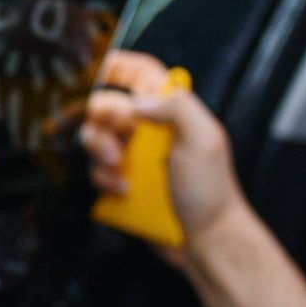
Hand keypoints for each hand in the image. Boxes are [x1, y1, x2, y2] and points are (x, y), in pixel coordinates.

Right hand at [80, 50, 252, 263]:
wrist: (206, 239)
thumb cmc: (210, 191)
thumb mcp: (203, 140)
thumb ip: (176, 107)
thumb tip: (138, 100)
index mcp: (172, 111)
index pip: (141, 74)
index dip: (118, 67)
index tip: (98, 72)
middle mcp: (150, 129)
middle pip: (106, 105)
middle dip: (101, 123)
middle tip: (115, 147)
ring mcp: (135, 156)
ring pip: (95, 138)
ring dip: (99, 152)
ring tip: (119, 171)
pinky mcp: (123, 181)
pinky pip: (96, 171)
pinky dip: (102, 179)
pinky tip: (122, 190)